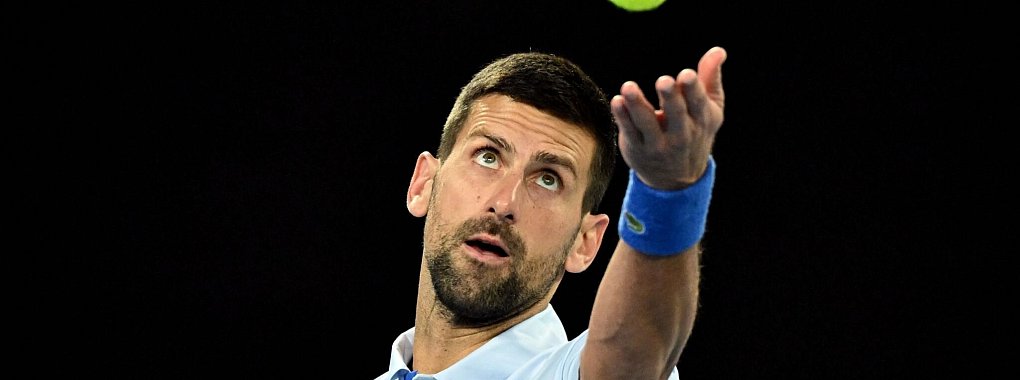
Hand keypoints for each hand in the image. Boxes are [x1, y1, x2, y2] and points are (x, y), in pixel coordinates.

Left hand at [611, 46, 726, 189]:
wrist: (677, 178)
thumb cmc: (695, 131)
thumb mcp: (709, 108)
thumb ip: (710, 78)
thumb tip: (718, 50)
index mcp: (701, 120)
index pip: (698, 103)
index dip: (693, 89)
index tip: (686, 75)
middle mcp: (681, 134)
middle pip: (675, 114)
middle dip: (670, 97)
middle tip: (663, 80)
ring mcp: (658, 144)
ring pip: (646, 123)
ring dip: (637, 104)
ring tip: (628, 87)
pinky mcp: (637, 148)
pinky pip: (629, 131)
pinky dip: (622, 117)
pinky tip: (617, 101)